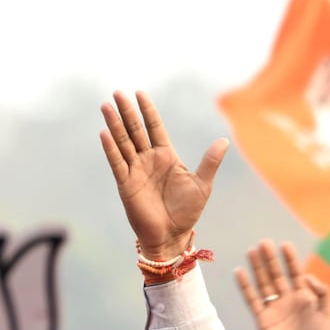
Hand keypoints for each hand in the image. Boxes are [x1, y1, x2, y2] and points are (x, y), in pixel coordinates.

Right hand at [99, 91, 227, 261]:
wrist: (173, 236)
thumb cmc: (188, 212)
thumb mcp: (202, 185)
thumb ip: (210, 162)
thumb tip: (224, 140)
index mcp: (166, 156)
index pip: (154, 127)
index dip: (147, 110)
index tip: (139, 92)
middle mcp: (148, 160)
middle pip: (136, 130)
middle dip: (127, 112)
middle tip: (118, 93)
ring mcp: (136, 171)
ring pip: (123, 143)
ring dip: (115, 124)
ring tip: (106, 106)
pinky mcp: (126, 185)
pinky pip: (117, 163)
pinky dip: (111, 149)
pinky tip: (105, 133)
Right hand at [233, 241, 329, 329]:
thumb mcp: (328, 312)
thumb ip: (322, 292)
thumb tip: (307, 277)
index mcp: (304, 297)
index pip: (295, 273)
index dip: (290, 259)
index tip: (284, 245)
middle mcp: (287, 300)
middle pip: (276, 275)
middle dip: (271, 259)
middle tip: (264, 243)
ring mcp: (274, 309)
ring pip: (264, 284)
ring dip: (258, 268)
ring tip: (252, 251)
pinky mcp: (263, 320)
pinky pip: (252, 300)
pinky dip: (245, 287)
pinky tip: (240, 272)